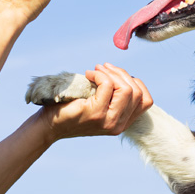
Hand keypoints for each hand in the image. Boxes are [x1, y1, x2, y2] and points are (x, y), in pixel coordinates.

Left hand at [39, 63, 153, 140]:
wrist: (49, 125)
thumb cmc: (72, 109)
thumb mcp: (100, 104)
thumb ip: (115, 96)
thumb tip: (123, 75)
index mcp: (123, 123)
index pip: (146, 100)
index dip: (135, 82)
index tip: (116, 75)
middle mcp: (118, 125)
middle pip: (136, 92)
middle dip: (121, 73)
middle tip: (103, 68)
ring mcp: (107, 121)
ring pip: (126, 89)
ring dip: (111, 73)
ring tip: (96, 71)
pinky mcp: (95, 113)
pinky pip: (108, 85)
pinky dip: (99, 74)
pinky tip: (88, 75)